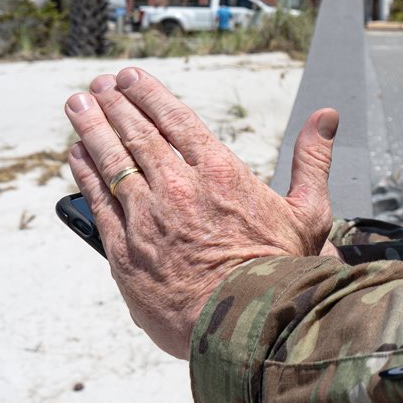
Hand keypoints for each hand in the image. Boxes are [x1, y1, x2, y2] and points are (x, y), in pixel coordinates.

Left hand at [64, 66, 338, 358]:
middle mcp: (179, 187)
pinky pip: (98, 202)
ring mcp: (147, 217)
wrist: (246, 325)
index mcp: (221, 172)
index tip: (130, 77)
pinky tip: (76, 155)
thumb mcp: (309, 211)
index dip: (149, 94)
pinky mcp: (124, 250)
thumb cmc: (282, 270)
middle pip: (138, 134)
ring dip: (92, 128)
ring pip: (112, 161)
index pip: (176, 120)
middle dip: (115, 104)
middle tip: (99, 84)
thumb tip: (327, 117)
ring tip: (78, 104)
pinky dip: (85, 174)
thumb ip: (313, 160)